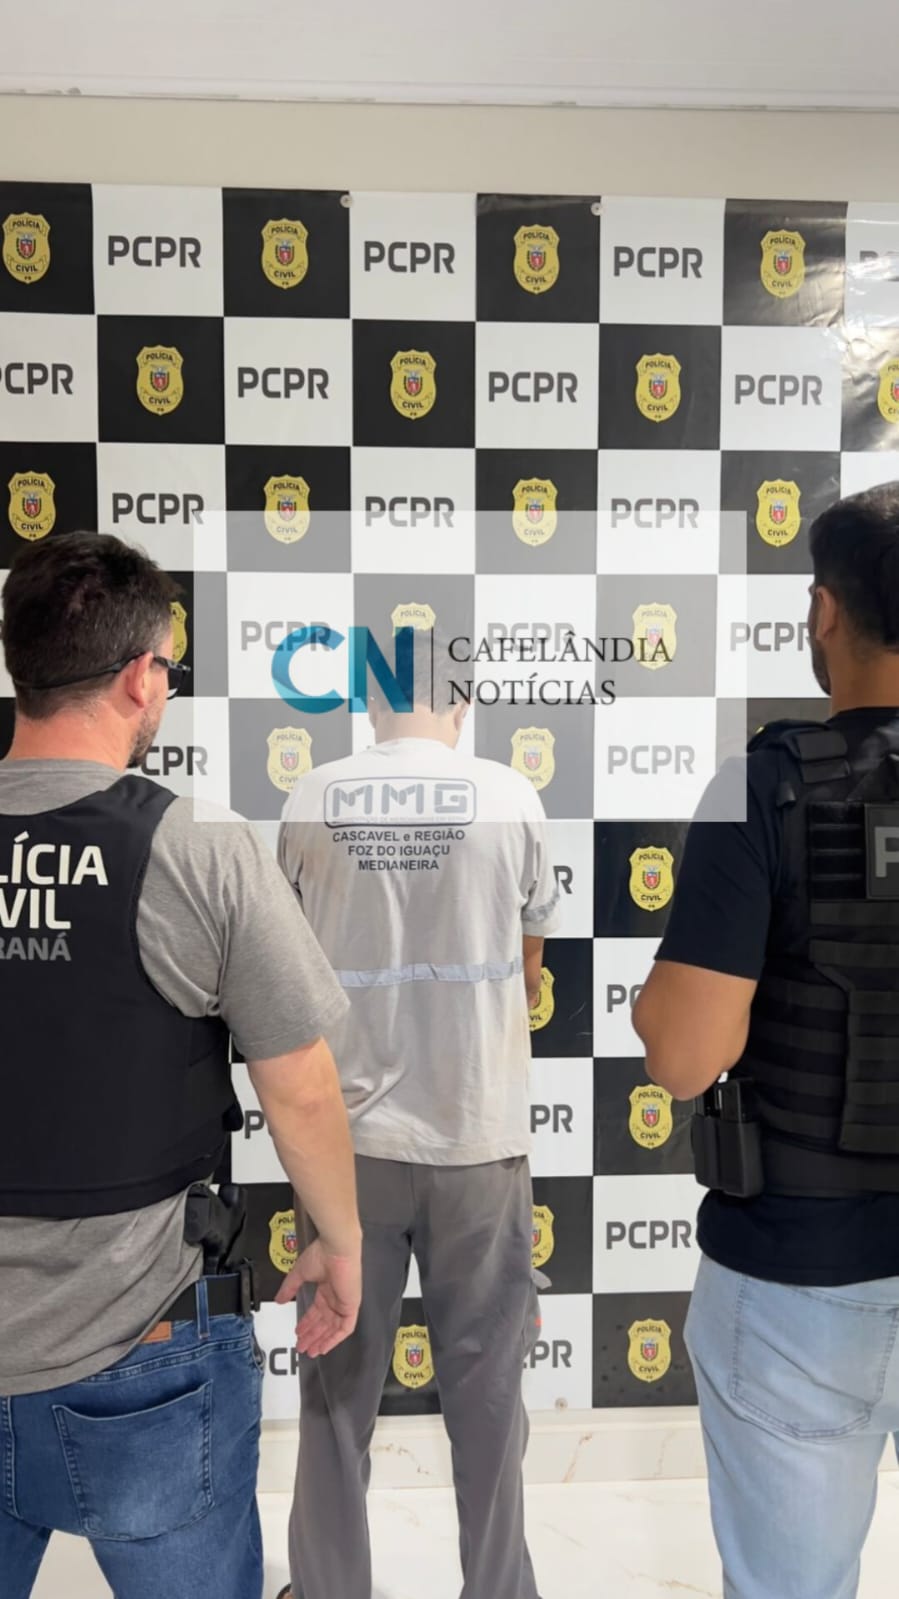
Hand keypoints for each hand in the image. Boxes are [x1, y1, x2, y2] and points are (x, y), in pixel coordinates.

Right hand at [274, 1238, 361, 1357]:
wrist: (336, 1248)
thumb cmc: (320, 1254)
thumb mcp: (299, 1274)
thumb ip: (289, 1288)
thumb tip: (279, 1300)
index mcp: (326, 1288)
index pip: (317, 1311)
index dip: (307, 1323)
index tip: (298, 1333)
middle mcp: (335, 1297)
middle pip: (324, 1322)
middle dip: (312, 1336)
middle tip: (301, 1347)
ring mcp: (344, 1302)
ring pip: (333, 1328)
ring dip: (321, 1340)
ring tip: (310, 1351)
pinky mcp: (351, 1306)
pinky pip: (345, 1328)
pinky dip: (335, 1339)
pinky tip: (324, 1347)